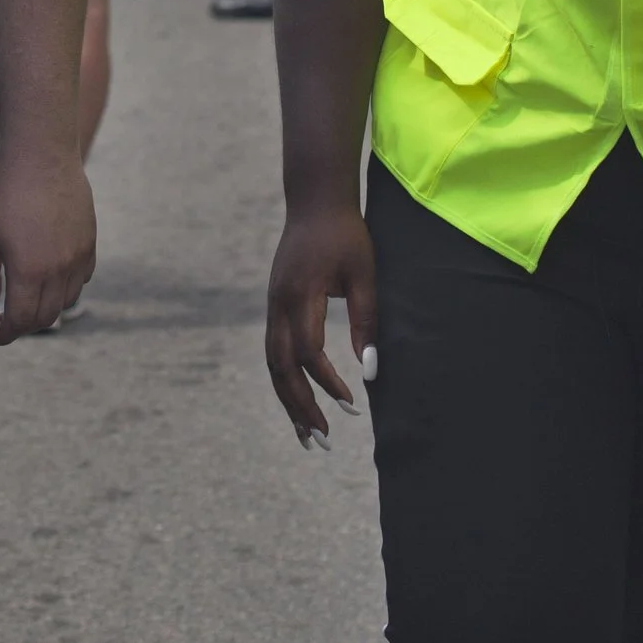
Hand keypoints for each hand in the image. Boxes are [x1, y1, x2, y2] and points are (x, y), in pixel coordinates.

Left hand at [0, 145, 94, 343]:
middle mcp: (59, 268)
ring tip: (26, 298)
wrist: (42, 154)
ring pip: (67, 300)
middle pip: (46, 317)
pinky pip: (82, 278)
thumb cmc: (6, 191)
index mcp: (29, 270)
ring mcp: (79, 255)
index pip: (21, 320)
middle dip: (24, 326)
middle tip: (4, 320)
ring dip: (46, 308)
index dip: (5, 335)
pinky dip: (66, 288)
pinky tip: (49, 278)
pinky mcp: (90, 240)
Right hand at [263, 201, 375, 446]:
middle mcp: (278, 303)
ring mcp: (271, 305)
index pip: (310, 353)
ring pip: (273, 364)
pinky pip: (274, 351)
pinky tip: (299, 399)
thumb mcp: (364, 274)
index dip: (328, 383)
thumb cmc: (346, 236)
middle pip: (282, 368)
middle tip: (323, 440)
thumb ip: (367, 320)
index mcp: (301, 295)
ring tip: (307, 434)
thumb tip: (371, 370)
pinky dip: (284, 380)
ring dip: (288, 400)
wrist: (315, 202)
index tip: (352, 405)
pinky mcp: (274, 305)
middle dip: (300, 407)